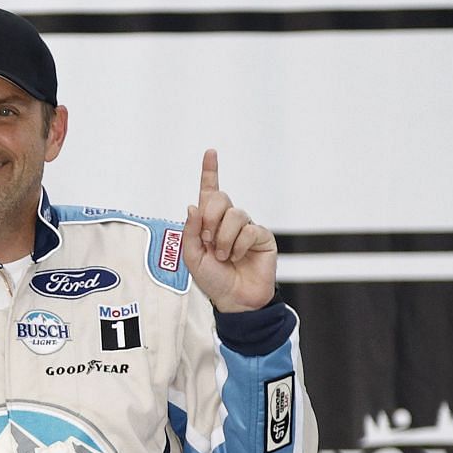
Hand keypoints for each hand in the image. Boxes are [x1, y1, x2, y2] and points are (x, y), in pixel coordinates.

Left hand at [182, 149, 275, 312]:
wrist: (234, 299)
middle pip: (219, 198)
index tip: (210, 152)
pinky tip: (237, 257)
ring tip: (223, 256)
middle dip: (209, 219)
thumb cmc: (212, 279)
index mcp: (209, 222)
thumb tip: (193, 205)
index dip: (210, 172)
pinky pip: (249, 230)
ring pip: (234, 215)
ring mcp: (246, 227)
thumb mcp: (192, 257)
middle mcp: (228, 220)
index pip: (209, 192)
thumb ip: (190, 231)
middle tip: (208, 241)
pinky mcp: (261, 236)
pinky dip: (238, 246)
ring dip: (223, 239)